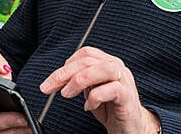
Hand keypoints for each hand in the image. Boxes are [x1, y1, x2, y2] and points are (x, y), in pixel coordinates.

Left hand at [39, 46, 160, 133]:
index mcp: (107, 62)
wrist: (131, 127)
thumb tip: (60, 77)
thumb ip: (81, 80)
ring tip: (67, 94)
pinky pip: (112, 89)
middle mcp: (117, 67)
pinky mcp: (128, 96)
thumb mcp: (91, 90)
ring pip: (101, 69)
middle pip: (88, 60)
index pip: (85, 53)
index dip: (66, 65)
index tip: (51, 80)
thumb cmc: (111, 108)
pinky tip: (88, 106)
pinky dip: (95, 97)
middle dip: (64, 74)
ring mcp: (124, 80)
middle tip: (49, 88)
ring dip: (78, 81)